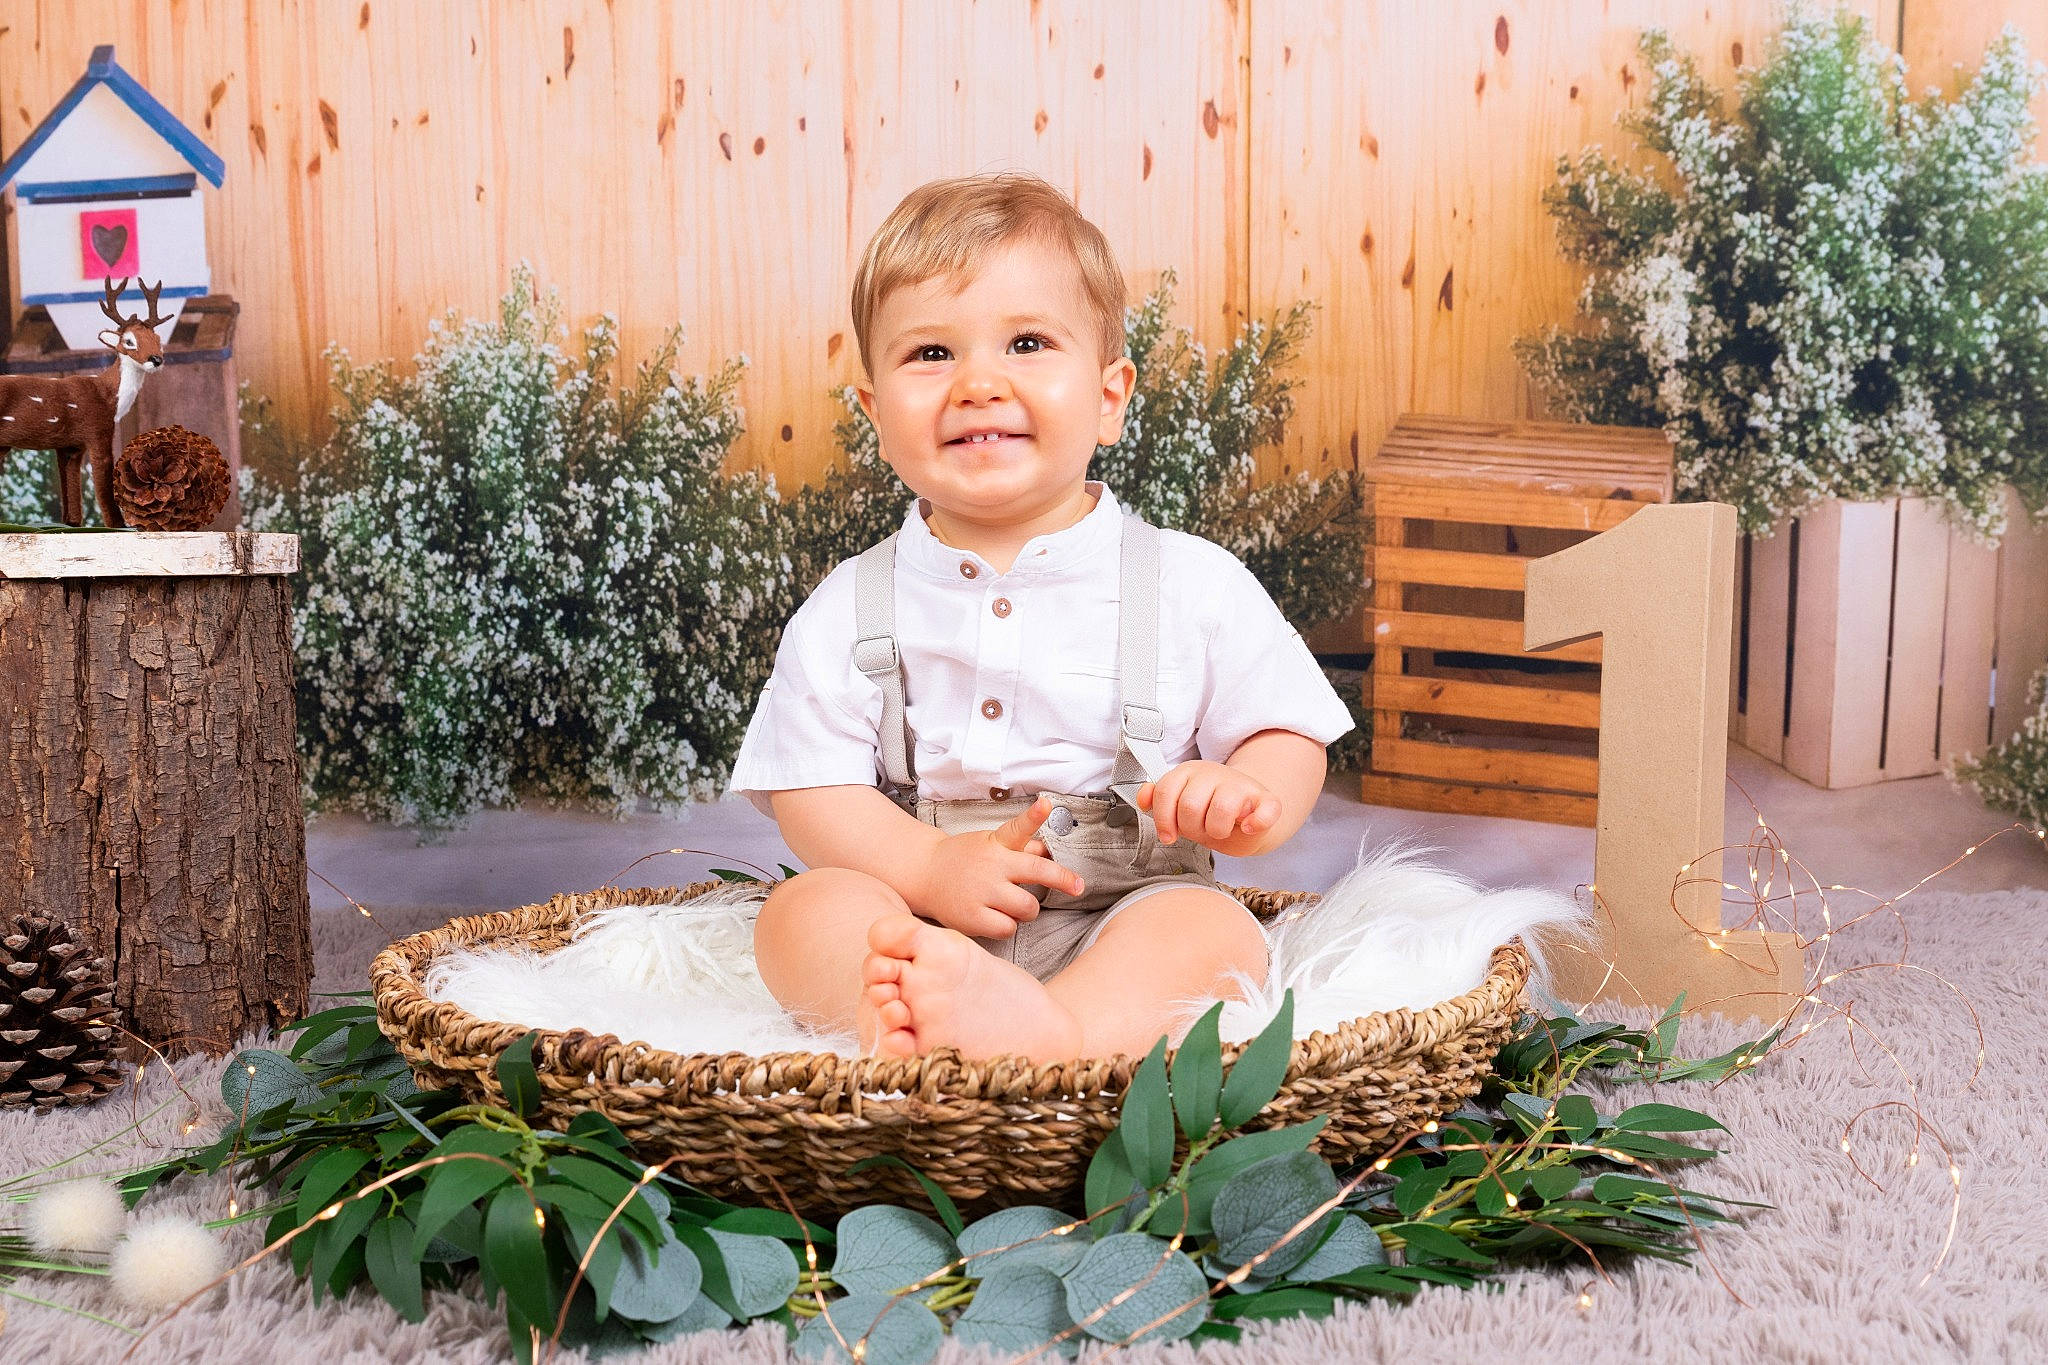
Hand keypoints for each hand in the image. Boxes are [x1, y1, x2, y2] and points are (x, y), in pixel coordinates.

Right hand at [910, 794, 1085, 939]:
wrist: (924, 873)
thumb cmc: (964, 858)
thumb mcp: (990, 843)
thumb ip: (1020, 847)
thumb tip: (1046, 850)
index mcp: (997, 844)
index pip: (1018, 827)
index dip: (1034, 815)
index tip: (1047, 804)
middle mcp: (992, 866)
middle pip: (1038, 872)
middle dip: (1062, 880)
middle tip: (1077, 886)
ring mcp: (982, 892)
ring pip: (1029, 907)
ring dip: (1028, 909)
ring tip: (1013, 904)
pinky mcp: (973, 917)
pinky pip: (1009, 928)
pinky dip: (1008, 926)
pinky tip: (997, 916)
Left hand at [1136, 761, 1280, 850]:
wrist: (1249, 813)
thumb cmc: (1212, 812)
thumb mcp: (1181, 806)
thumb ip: (1160, 800)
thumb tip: (1143, 796)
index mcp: (1189, 772)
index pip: (1166, 791)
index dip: (1164, 819)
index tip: (1169, 835)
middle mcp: (1214, 773)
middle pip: (1190, 805)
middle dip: (1192, 828)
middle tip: (1201, 830)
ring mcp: (1242, 784)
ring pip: (1221, 809)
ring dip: (1217, 830)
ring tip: (1220, 830)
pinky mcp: (1267, 800)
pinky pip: (1264, 813)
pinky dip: (1256, 824)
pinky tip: (1248, 827)